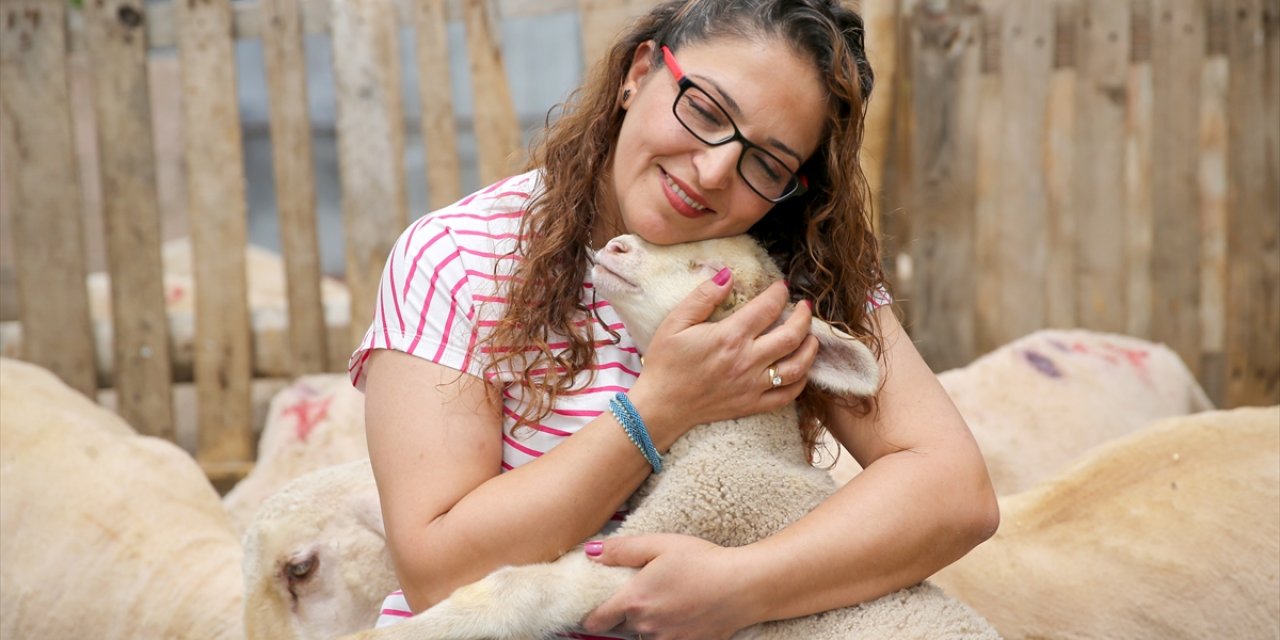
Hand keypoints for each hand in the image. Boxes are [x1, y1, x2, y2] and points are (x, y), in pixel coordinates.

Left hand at [581, 534, 757, 639]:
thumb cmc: (702, 561)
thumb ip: (621, 550)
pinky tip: (681, 614)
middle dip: (624, 614)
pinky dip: (667, 632)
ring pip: (643, 637)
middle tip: (641, 593)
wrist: (744, 586)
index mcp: (633, 600)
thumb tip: (590, 552)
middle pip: (620, 628)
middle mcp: (646, 626)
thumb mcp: (659, 544)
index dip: (592, 615)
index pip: (594, 621)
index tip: (597, 606)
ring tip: (665, 602)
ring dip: (646, 625)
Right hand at [628, 275, 819, 444]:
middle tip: (804, 307)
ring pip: (797, 367)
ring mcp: (752, 385)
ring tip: (810, 336)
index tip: (782, 286)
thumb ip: (703, 297)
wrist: (660, 405)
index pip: (767, 308)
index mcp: (729, 337)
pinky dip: (801, 382)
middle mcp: (747, 361)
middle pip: (791, 335)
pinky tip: (801, 370)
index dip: (779, 293)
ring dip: (810, 348)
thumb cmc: (665, 362)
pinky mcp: (752, 405)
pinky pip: (787, 396)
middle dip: (803, 317)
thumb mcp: (675, 323)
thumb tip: (727, 274)